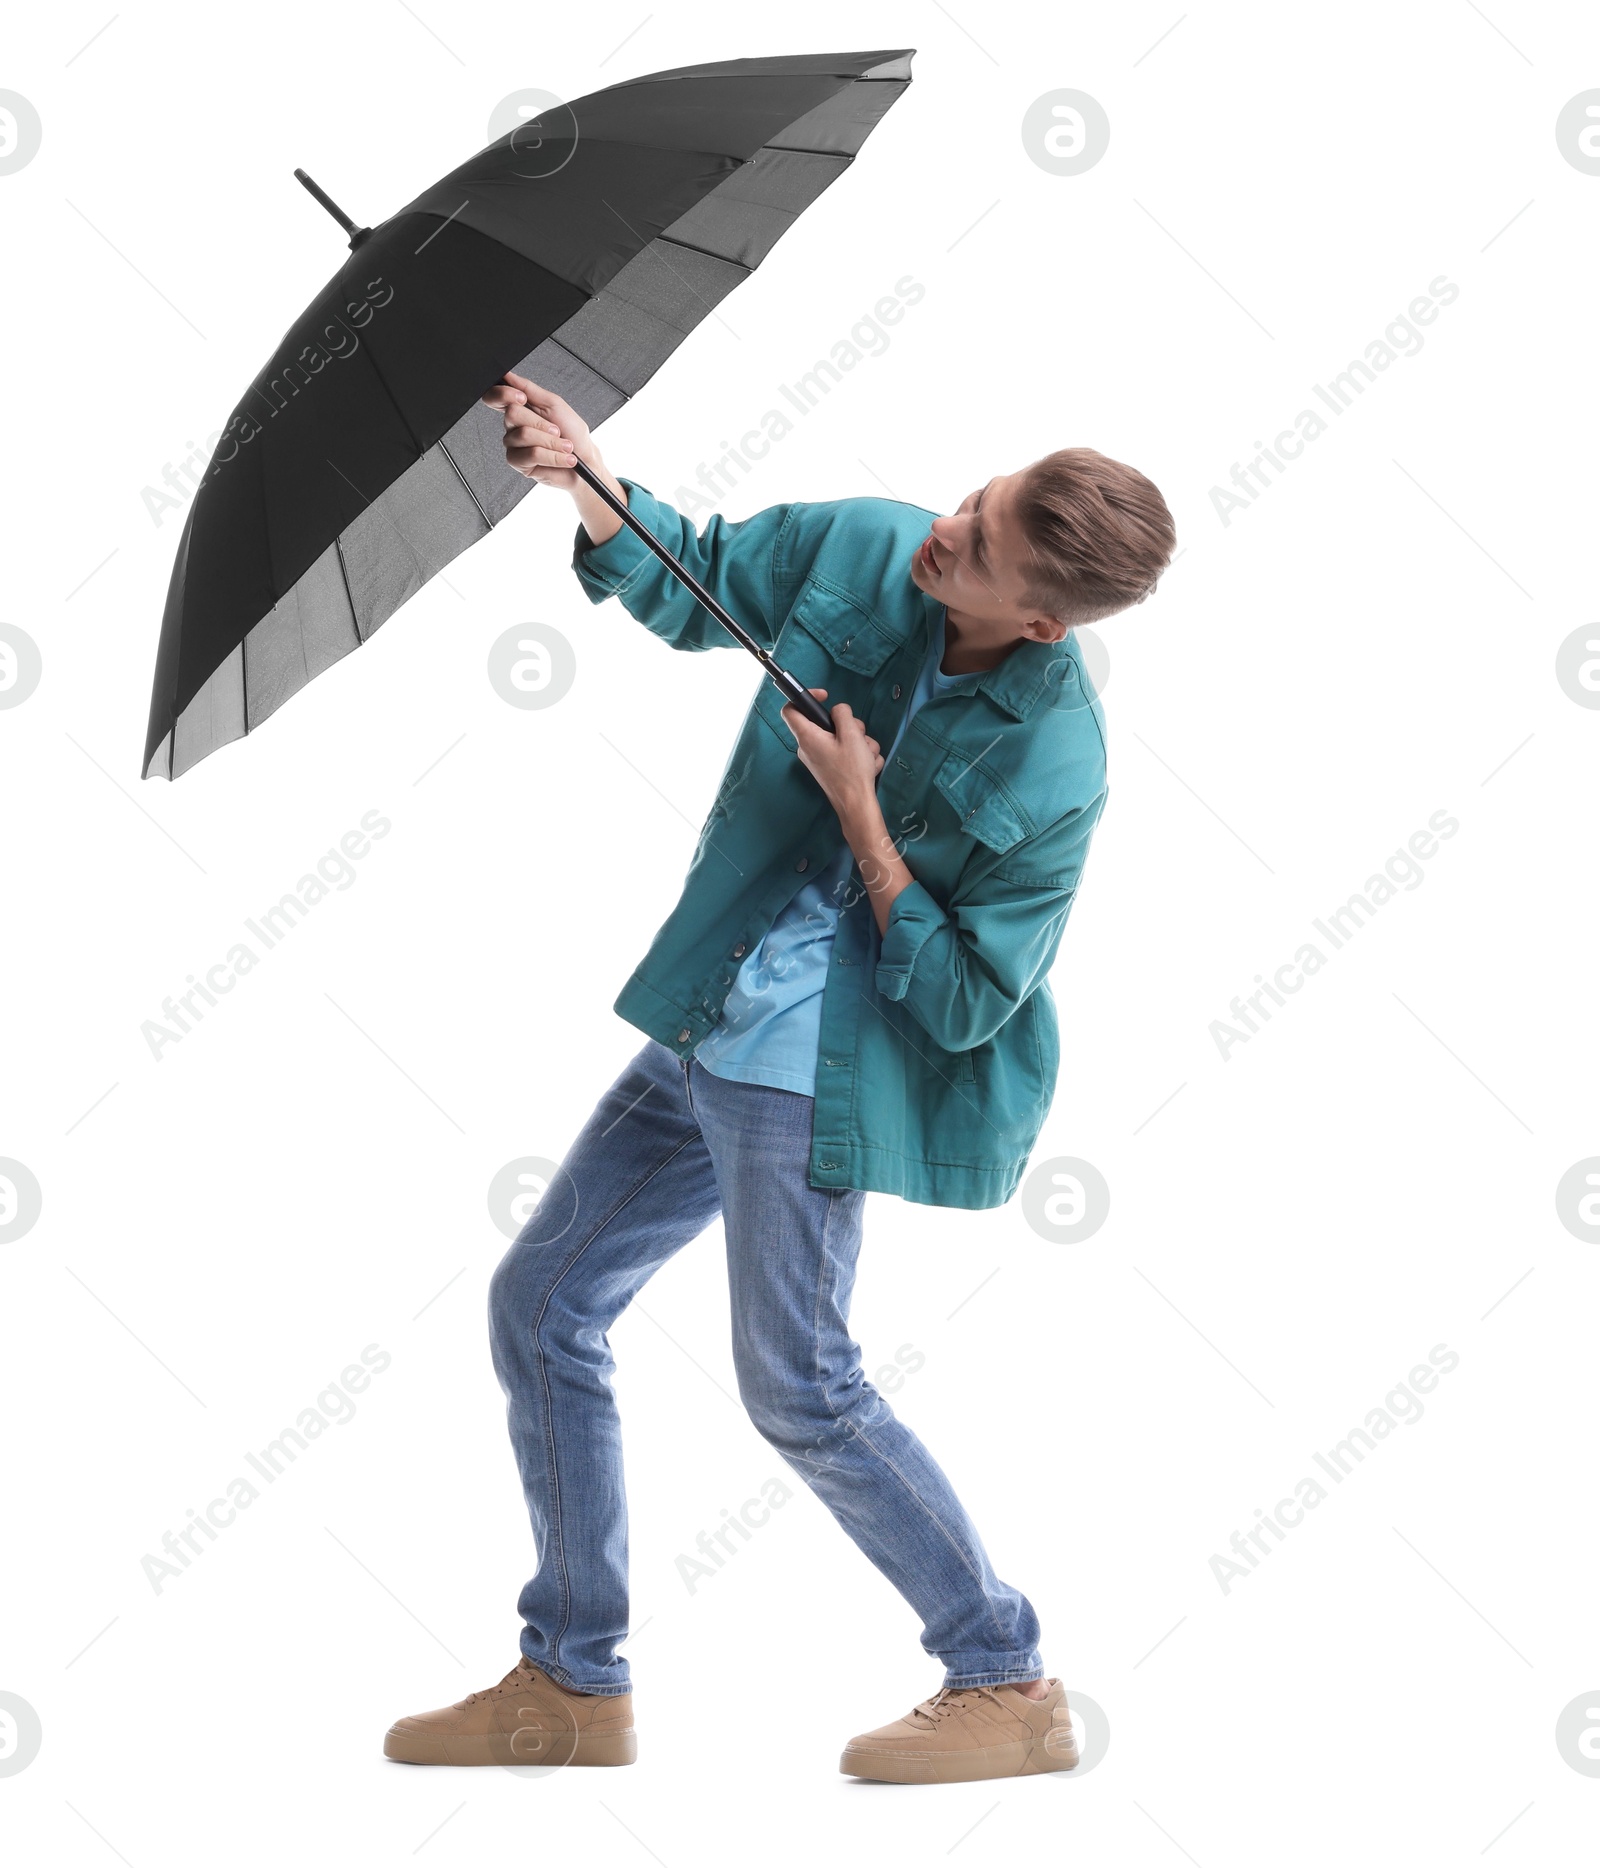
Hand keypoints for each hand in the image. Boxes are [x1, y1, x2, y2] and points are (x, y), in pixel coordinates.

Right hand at [480, 374, 594, 488]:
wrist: (586, 462)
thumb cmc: (573, 434)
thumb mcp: (554, 404)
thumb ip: (529, 389)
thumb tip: (508, 375)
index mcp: (520, 409)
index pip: (495, 397)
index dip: (503, 394)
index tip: (523, 398)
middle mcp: (513, 427)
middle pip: (512, 413)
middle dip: (541, 422)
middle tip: (556, 430)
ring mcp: (514, 445)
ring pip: (524, 435)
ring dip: (551, 441)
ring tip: (565, 446)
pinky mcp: (518, 463)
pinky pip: (532, 454)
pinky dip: (552, 456)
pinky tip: (563, 458)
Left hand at [781, 689, 882, 822]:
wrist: (856, 805)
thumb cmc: (852, 771)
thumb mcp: (852, 735)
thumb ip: (843, 715)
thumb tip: (837, 711)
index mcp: (807, 737)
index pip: (791, 709)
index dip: (805, 697)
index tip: (824, 696)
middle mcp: (808, 747)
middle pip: (826, 724)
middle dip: (850, 727)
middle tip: (859, 737)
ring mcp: (818, 758)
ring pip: (840, 737)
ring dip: (859, 743)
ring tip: (866, 756)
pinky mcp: (829, 767)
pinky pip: (844, 752)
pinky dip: (859, 756)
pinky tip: (866, 765)